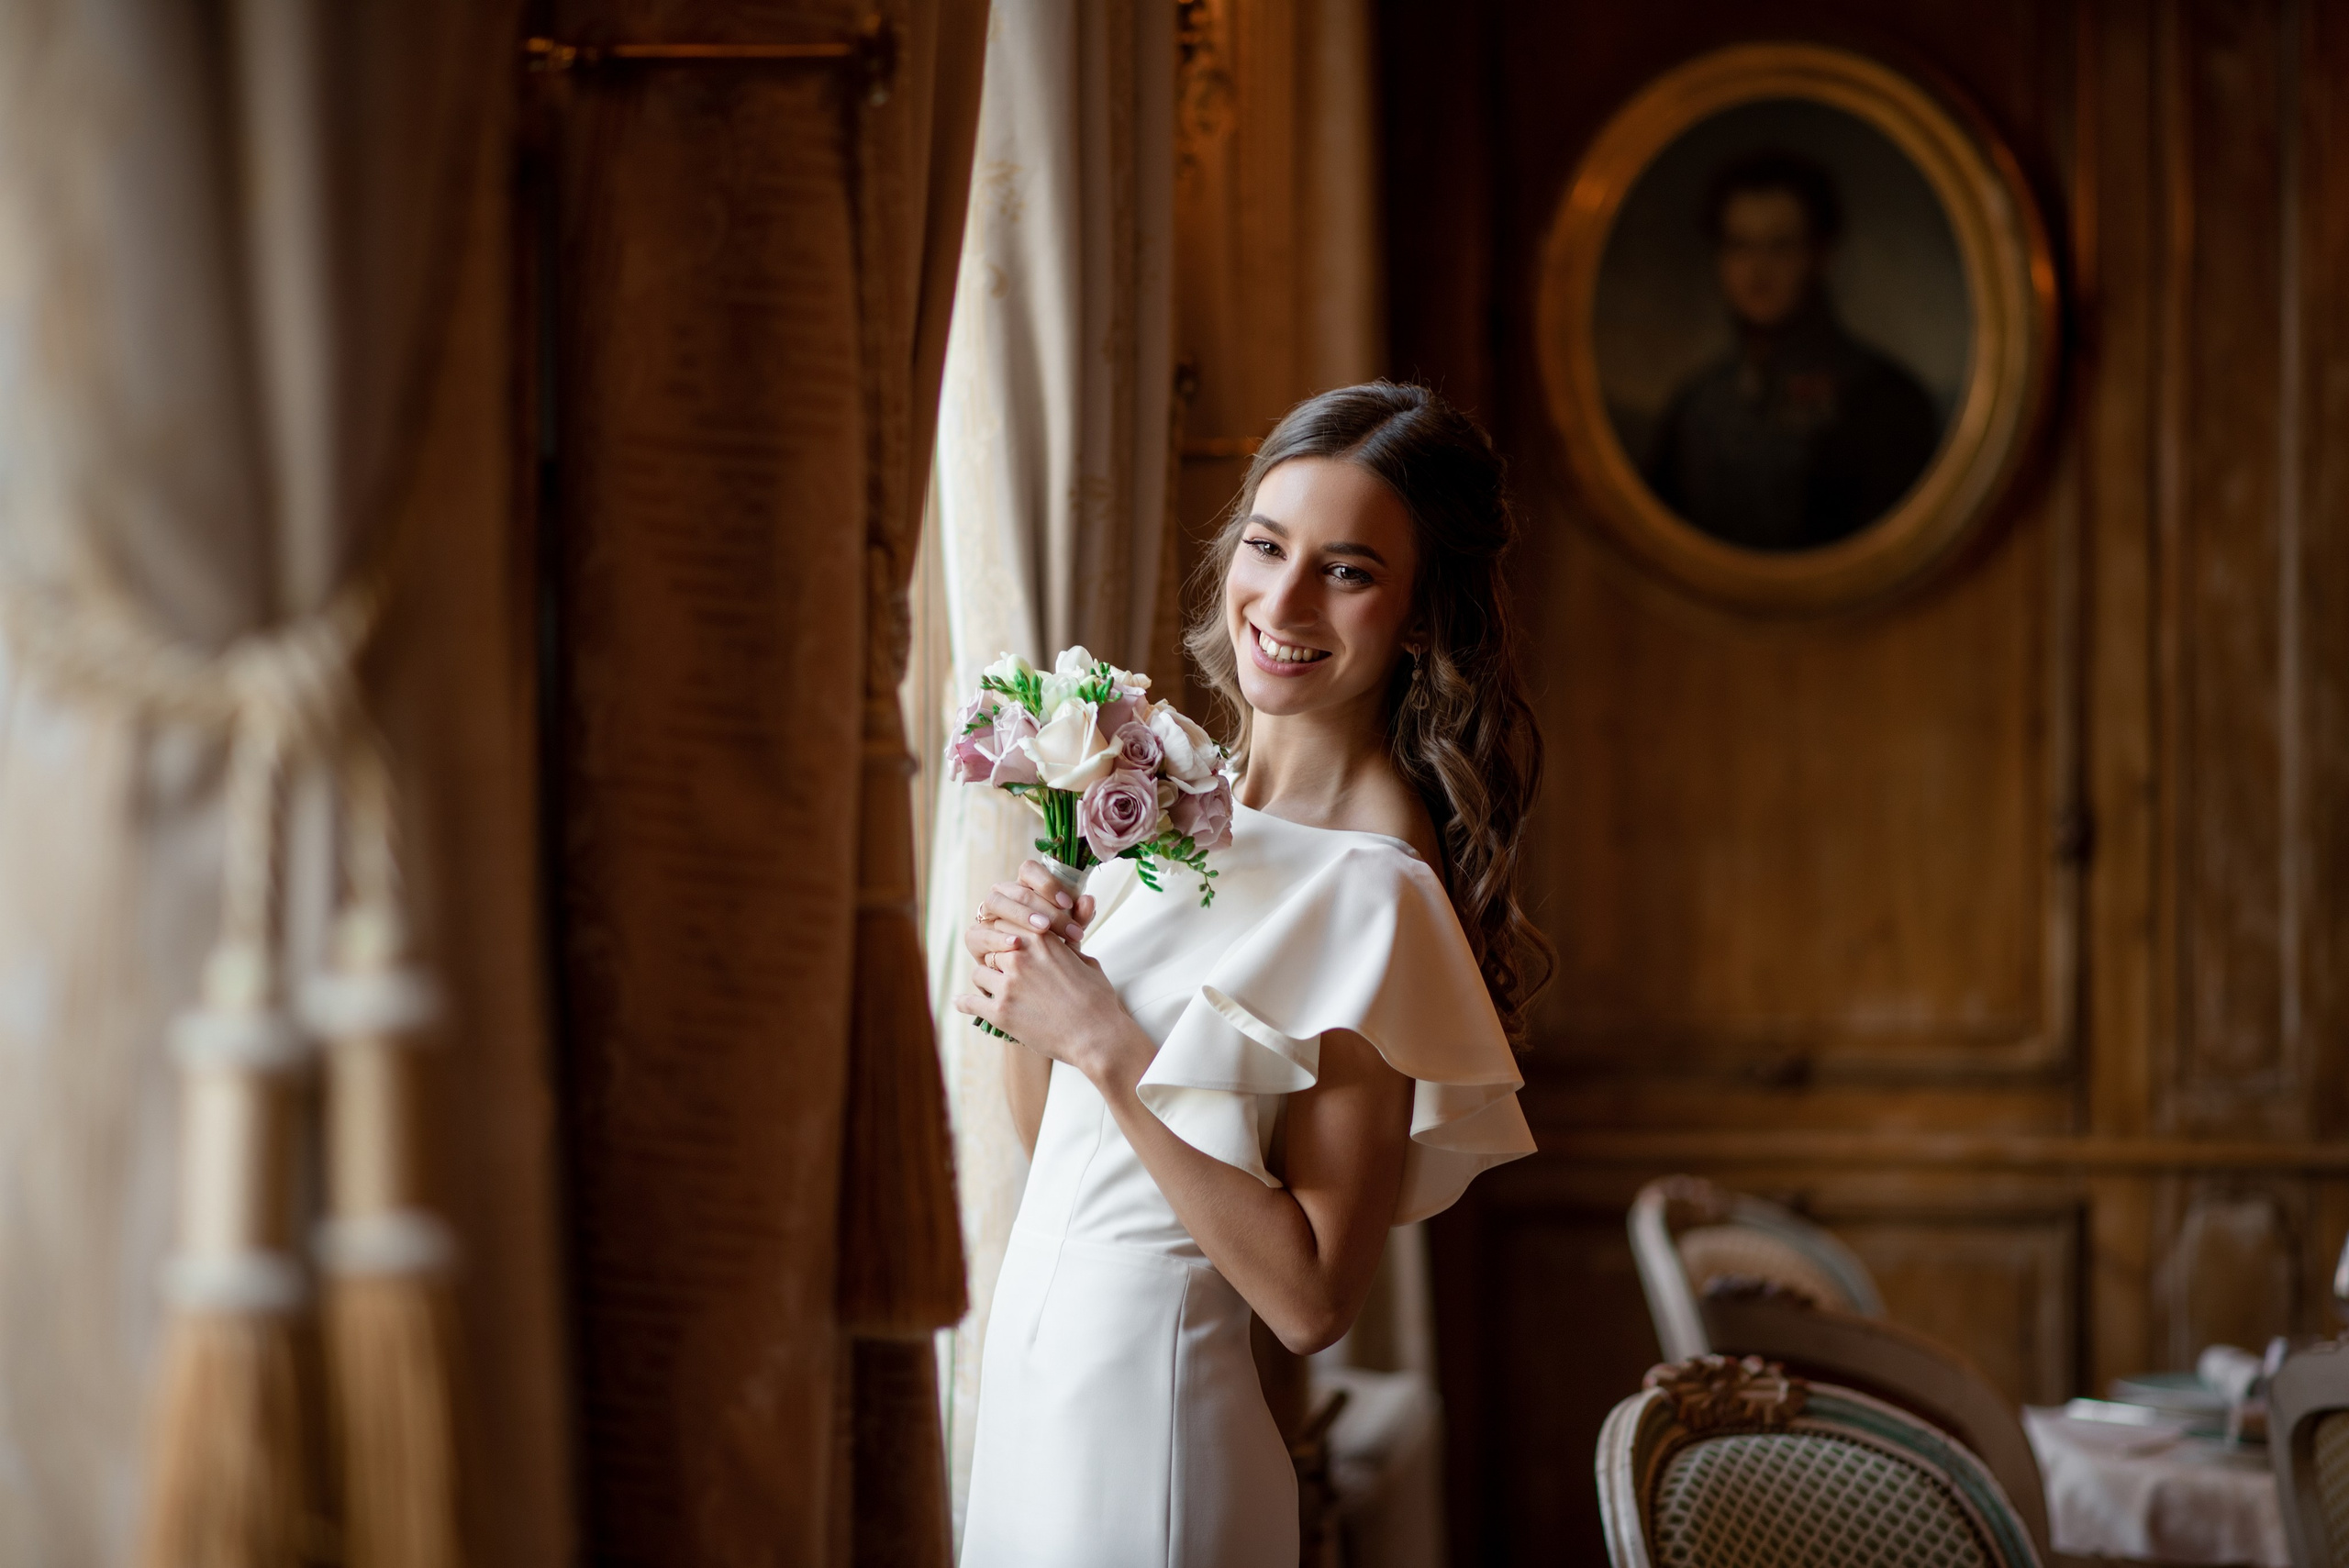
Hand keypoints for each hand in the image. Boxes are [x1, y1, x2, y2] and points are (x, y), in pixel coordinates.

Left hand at [955, 921, 1149, 1093]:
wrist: (1097, 1035)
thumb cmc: (1097, 1000)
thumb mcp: (1086, 962)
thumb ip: (1068, 949)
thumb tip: (1065, 943)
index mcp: (1041, 939)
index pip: (1005, 924)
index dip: (1004, 935)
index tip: (1004, 944)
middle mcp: (1020, 956)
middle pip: (989, 946)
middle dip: (993, 956)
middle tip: (996, 966)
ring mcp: (1008, 984)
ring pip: (979, 973)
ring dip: (985, 980)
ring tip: (990, 988)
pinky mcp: (1000, 1012)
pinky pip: (970, 1002)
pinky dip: (965, 1003)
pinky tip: (961, 1002)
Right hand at [963, 860, 1094, 968]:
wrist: (1031, 981)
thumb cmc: (1051, 951)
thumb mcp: (1068, 935)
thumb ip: (1079, 918)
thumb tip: (1090, 900)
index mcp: (1024, 887)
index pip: (1029, 869)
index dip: (1048, 883)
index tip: (1069, 903)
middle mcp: (1003, 895)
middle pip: (1017, 889)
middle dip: (1044, 907)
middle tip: (1065, 927)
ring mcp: (985, 915)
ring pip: (995, 902)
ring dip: (1021, 915)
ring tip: (1042, 931)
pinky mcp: (974, 937)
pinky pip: (980, 931)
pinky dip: (998, 937)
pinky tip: (1017, 944)